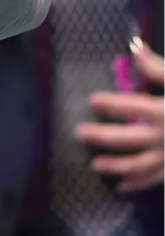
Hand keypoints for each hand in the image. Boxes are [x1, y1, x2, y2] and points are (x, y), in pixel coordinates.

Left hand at [79, 39, 164, 192]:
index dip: (112, 104)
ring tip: (94, 165)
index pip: (134, 107)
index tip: (92, 100)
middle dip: (103, 137)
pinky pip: (158, 178)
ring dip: (116, 166)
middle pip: (129, 139)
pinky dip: (139, 184)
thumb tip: (134, 48)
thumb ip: (159, 69)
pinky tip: (121, 186)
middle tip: (79, 133)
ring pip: (141, 165)